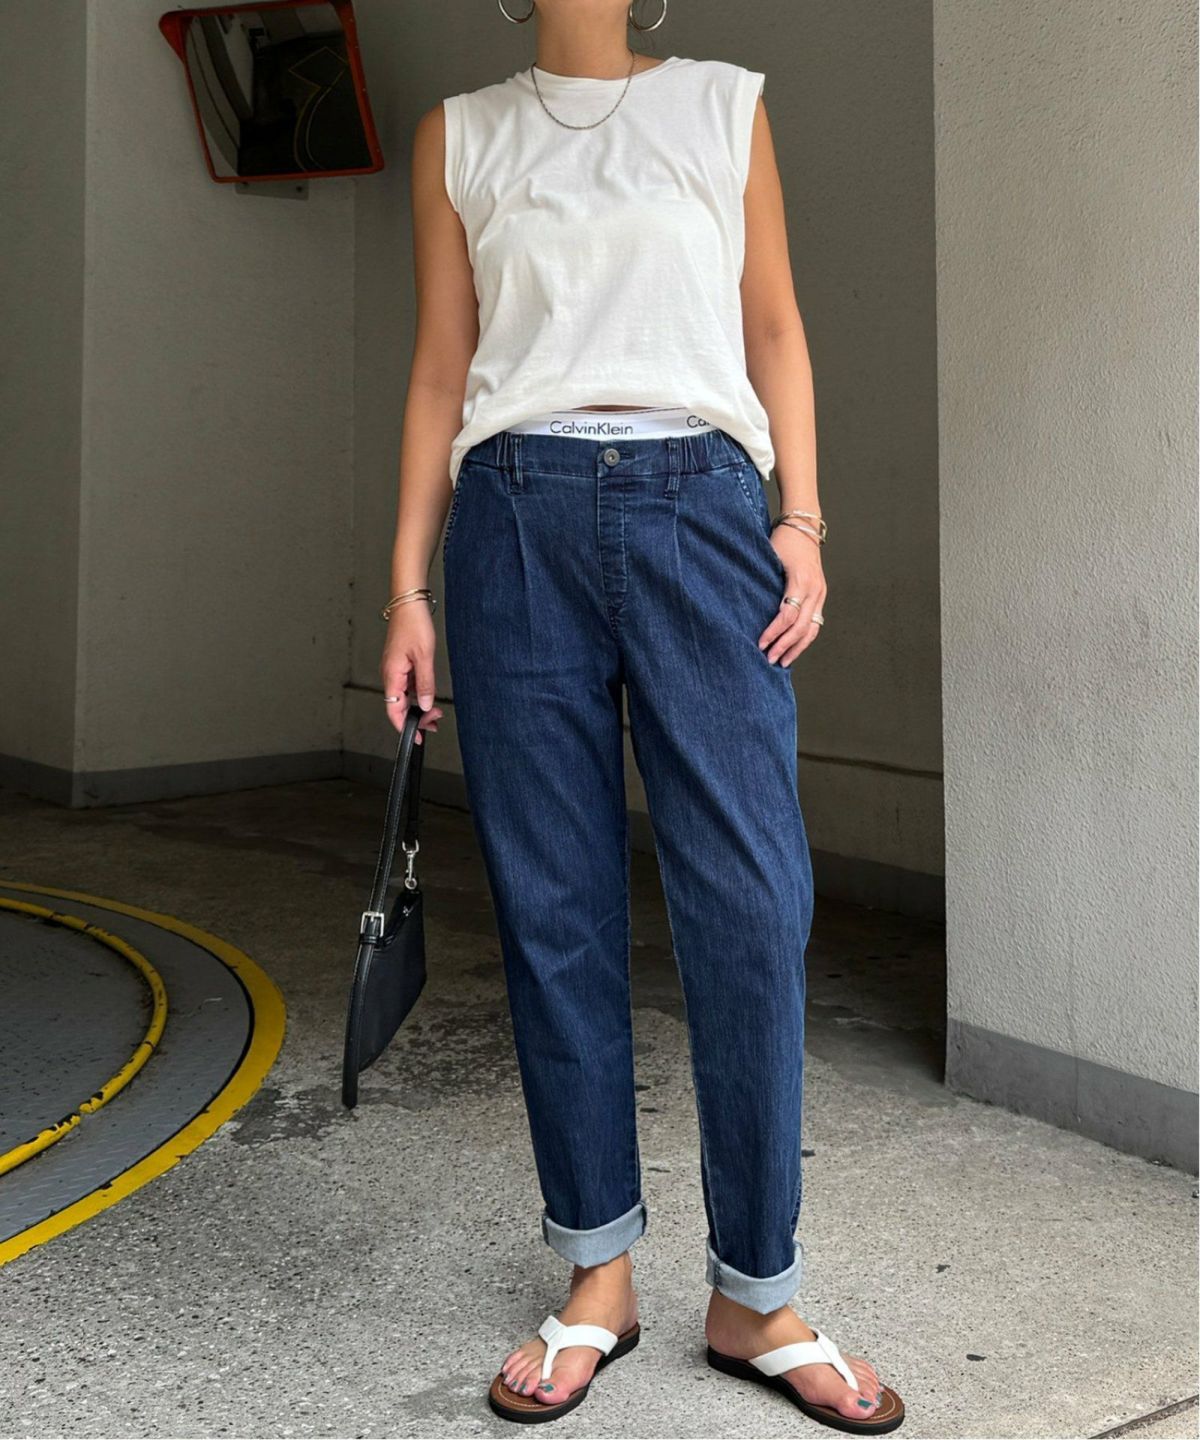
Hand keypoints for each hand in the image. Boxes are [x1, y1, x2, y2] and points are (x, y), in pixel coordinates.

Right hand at [380, 603, 443, 742]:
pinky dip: (418, 694)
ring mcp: (395, 670)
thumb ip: (425, 684)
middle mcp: (390, 674)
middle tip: (434, 722)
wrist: (409, 604)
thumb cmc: (413, 625)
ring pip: (404, 697)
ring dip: (418, 706)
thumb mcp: (424, 657)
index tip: (415, 737)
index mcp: (392, 675)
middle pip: (399, 706)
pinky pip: (408, 685)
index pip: (393, 710)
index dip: (404, 727)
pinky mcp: (400, 664)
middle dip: (416, 718)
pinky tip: (428, 694)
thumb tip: (425, 705)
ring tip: (435, 712)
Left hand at [757, 525, 825, 665]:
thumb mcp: (770, 557)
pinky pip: (815, 622)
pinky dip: (804, 638)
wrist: (804, 525)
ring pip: (812, 629)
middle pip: (802, 626)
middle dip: (785, 645)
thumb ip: (763, 581)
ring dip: (797, 647)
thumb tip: (746, 608)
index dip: (774, 631)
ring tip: (782, 662)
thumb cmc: (783, 540)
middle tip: (769, 659)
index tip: (760, 643)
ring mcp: (820, 593)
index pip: (788, 614)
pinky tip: (793, 649)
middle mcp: (815, 589)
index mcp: (801, 580)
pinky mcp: (821, 595)